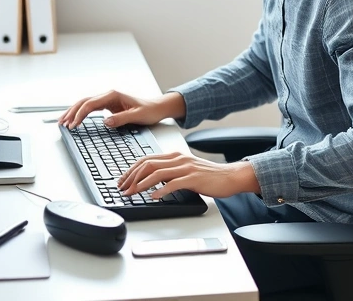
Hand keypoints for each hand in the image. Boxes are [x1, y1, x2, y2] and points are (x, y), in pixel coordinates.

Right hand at [57, 91, 185, 128]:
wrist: (157, 108)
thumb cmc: (149, 110)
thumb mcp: (137, 116)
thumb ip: (122, 119)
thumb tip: (106, 122)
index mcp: (113, 95)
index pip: (91, 104)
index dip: (80, 114)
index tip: (74, 125)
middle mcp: (108, 95)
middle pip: (84, 102)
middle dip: (72, 112)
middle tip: (63, 123)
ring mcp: (107, 100)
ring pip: (85, 104)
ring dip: (73, 112)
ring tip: (63, 122)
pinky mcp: (108, 106)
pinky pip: (90, 108)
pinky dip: (81, 114)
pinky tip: (75, 120)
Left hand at [117, 152, 259, 198]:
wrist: (229, 176)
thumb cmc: (208, 176)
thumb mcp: (185, 170)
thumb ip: (170, 172)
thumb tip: (151, 181)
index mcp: (174, 155)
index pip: (146, 159)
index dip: (131, 170)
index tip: (122, 181)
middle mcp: (178, 159)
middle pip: (148, 164)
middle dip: (132, 177)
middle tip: (122, 189)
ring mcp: (186, 168)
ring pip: (157, 173)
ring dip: (141, 184)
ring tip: (132, 193)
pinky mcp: (193, 178)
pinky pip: (173, 184)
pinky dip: (161, 190)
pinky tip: (154, 197)